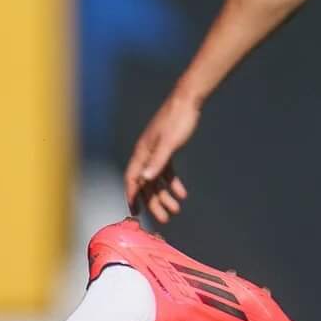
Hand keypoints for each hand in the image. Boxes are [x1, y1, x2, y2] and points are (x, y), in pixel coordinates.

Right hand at [124, 91, 199, 221]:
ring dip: (165, 196)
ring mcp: (156, 152)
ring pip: (157, 180)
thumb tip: (144, 180)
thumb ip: (157, 162)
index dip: (133, 196)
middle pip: (146, 184)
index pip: (132, 178)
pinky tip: (182, 194)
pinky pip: (167, 171)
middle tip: (164, 220)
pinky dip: (173, 184)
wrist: (188, 101)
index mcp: (143, 152)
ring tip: (176, 210)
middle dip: (154, 203)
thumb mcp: (169, 143)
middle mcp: (146, 154)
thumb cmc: (177, 120)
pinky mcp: (167, 149)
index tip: (136, 213)